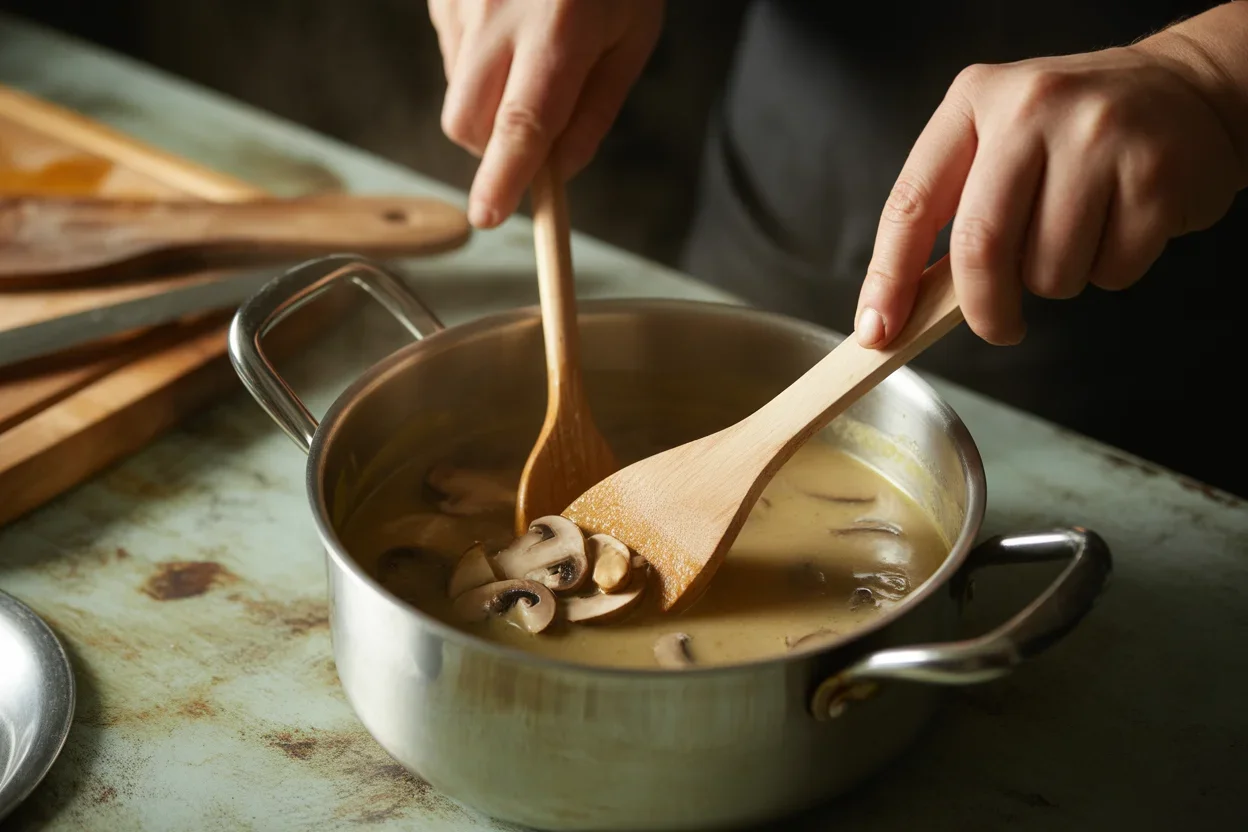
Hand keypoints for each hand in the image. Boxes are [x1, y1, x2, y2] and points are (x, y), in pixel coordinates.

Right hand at [429, 0, 663, 228]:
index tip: (488, 217)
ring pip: (456, 92)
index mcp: (560, 29)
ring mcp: (461, 0)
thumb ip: (595, 111)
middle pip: (468, 122)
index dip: (503, 178)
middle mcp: (498, 14)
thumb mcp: (631, 36)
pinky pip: (450, 54)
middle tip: (532, 135)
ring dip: (488, 101)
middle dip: (491, 150)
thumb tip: (560, 173)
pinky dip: (477, 61)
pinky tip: (508, 23)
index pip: (523, 124)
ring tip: (530, 52)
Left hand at [855, 19, 1247, 347]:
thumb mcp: (999, 139)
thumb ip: (953, 208)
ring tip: (1076, 234)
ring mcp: (1098, 138)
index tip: (877, 330)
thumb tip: (903, 306)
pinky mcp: (1154, 175)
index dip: (888, 278)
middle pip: (981, 247)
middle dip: (983, 309)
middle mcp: (1031, 110)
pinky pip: (1110, 272)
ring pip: (1048, 271)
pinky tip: (1119, 225)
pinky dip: (1108, 272)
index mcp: (974, 102)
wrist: (1187, 91)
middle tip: (997, 327)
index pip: (912, 203)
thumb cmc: (1074, 132)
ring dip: (1055, 281)